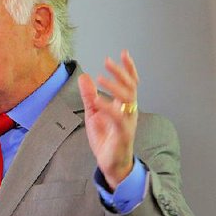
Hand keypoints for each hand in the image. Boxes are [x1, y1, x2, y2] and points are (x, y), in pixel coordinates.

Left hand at [77, 50, 139, 188]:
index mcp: (124, 105)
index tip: (123, 53)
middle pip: (131, 87)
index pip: (130, 82)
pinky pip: (118, 118)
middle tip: (108, 62)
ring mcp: (128, 122)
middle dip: (121, 73)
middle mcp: (129, 111)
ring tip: (101, 79)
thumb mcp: (93, 113)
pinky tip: (98, 102)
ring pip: (127, 100)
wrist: (110, 163)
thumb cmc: (106, 138)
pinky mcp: (123, 133)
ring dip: (115, 87)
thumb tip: (85, 77)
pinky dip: (108, 108)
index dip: (128, 68)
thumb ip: (90, 96)